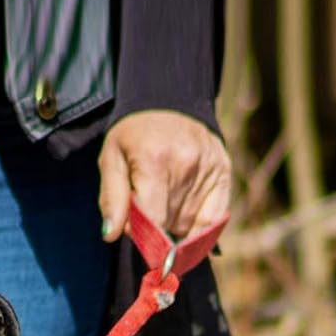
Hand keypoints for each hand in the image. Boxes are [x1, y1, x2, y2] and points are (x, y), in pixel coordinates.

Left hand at [99, 110, 230, 241]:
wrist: (168, 101)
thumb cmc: (134, 137)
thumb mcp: (111, 159)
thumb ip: (111, 199)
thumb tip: (111, 235)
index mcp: (155, 160)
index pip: (154, 222)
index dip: (143, 233)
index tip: (136, 229)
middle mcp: (187, 164)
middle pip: (171, 225)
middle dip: (156, 224)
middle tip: (149, 202)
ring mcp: (209, 168)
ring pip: (189, 225)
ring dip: (175, 221)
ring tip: (166, 196)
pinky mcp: (224, 171)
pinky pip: (212, 220)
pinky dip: (197, 224)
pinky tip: (185, 209)